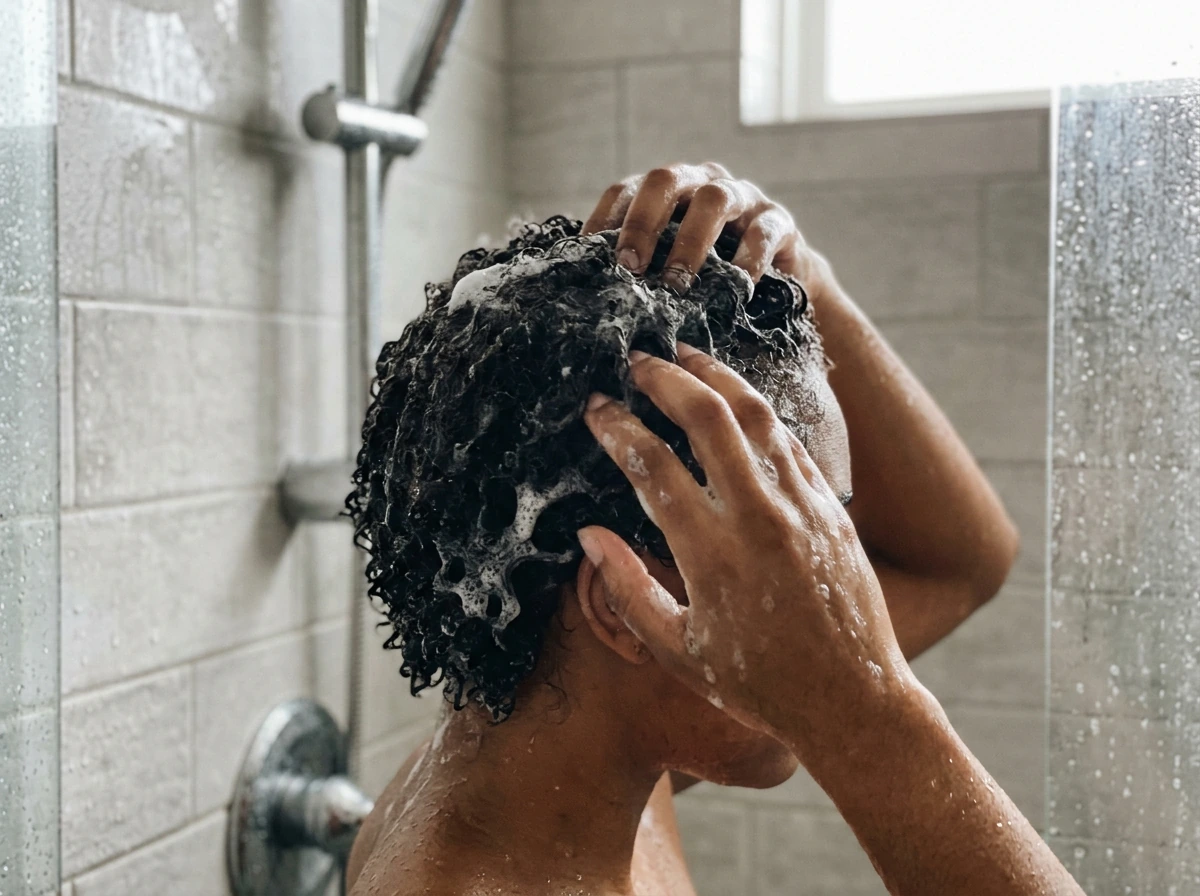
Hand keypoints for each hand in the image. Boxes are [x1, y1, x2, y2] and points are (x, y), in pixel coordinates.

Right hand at [577, 344, 915, 761]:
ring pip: (755, 414)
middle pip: (706, 417)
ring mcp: (801, 508)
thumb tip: (588, 534)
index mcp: (710, 556)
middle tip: (637, 360)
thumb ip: (626, 589)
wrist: (854, 702)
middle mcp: (757, 520)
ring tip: (686, 355)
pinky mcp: (830, 508)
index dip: (617, 427)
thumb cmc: (757, 685)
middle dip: (664, 378)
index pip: (651, 467)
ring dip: (716, 375)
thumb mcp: (676, 651)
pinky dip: (757, 410)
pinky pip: (789, 441)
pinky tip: (736, 400)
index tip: (597, 408)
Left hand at [582, 161, 834, 298]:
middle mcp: (701, 183)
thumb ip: (638, 271)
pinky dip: (749, 257)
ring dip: (690, 242)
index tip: (588, 256)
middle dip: (643, 224)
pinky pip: (763, 231)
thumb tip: (586, 299)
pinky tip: (738, 286)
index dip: (605, 219)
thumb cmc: (711, 276)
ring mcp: (743, 197)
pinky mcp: (779, 221)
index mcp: (666, 192)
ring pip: (714, 199)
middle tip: (630, 269)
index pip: (625, 190)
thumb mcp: (669, 268)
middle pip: (665, 181)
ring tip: (677, 284)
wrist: (779, 282)